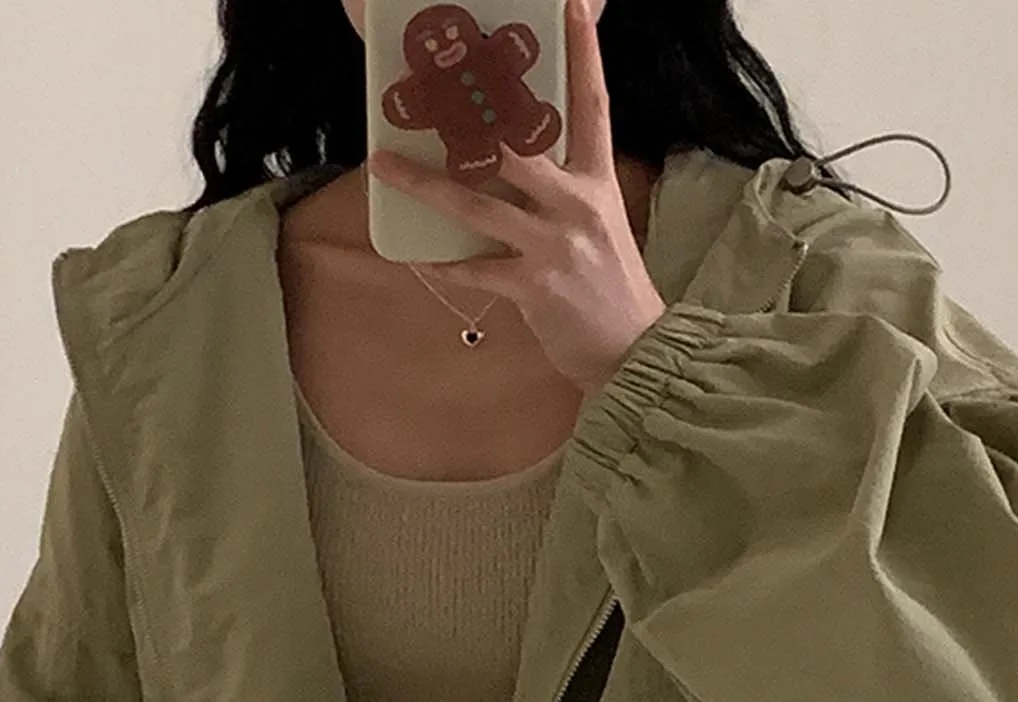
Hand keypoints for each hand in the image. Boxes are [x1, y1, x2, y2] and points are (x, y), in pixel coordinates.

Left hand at [368, 0, 667, 398]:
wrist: (633, 350)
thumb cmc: (613, 288)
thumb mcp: (601, 224)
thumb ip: (565, 189)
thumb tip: (516, 161)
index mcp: (597, 182)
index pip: (592, 104)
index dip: (582, 52)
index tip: (568, 6)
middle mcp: (577, 205)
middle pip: (514, 147)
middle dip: (469, 118)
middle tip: (430, 89)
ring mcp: (554, 246)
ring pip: (477, 205)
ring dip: (424, 185)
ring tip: (384, 166)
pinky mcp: (534, 288)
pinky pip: (475, 270)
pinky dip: (445, 265)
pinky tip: (418, 257)